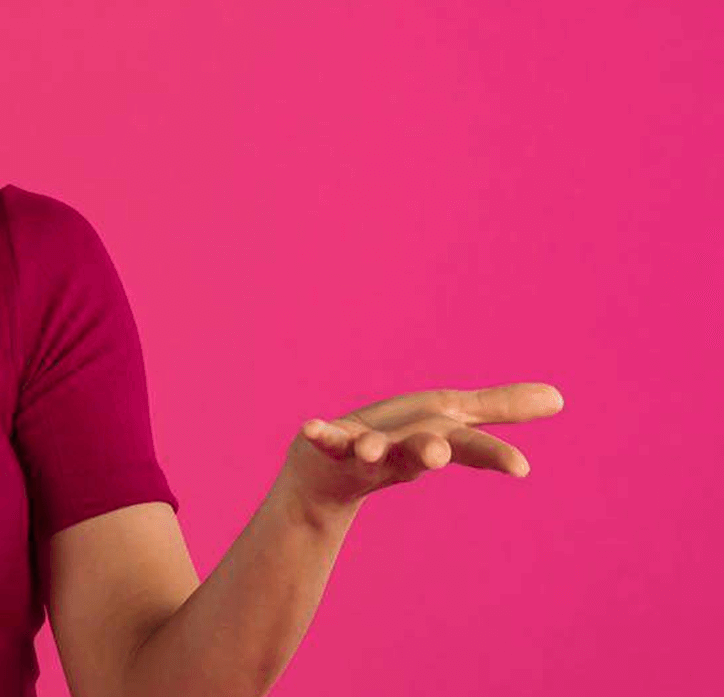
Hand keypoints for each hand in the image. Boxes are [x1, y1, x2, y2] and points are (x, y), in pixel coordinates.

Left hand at [279, 382, 564, 520]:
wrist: (331, 473)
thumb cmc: (397, 440)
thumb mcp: (451, 418)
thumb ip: (499, 409)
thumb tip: (560, 397)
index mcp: (436, 439)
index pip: (470, 448)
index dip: (493, 457)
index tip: (521, 468)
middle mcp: (403, 451)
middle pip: (421, 452)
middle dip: (430, 451)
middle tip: (438, 453)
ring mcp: (364, 452)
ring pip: (373, 453)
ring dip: (374, 451)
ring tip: (372, 450)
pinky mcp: (328, 448)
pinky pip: (324, 441)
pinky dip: (319, 436)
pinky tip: (309, 428)